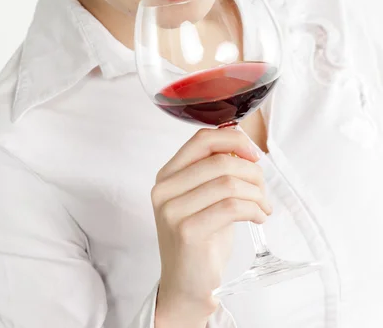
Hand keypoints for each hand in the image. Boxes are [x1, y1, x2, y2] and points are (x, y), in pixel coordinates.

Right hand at [152, 127, 271, 326]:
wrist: (186, 287)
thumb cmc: (201, 239)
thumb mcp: (205, 198)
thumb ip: (217, 171)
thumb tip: (245, 146)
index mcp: (167, 175)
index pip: (201, 139)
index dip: (233, 140)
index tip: (254, 154)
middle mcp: (164, 189)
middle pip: (219, 161)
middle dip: (252, 172)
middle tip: (263, 190)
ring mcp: (172, 210)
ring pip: (228, 183)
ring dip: (256, 193)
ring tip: (263, 206)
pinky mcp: (187, 231)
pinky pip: (231, 207)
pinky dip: (253, 209)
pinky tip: (258, 217)